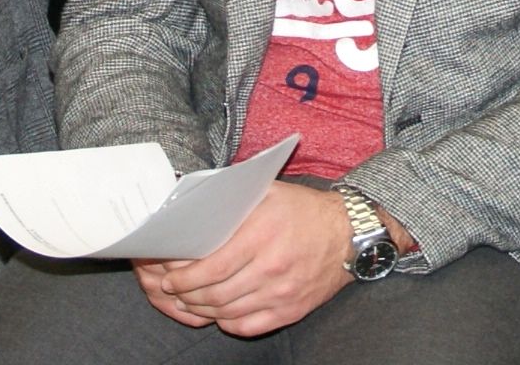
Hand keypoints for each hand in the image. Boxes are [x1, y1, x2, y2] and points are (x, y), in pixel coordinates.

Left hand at [135, 181, 355, 336]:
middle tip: (175, 292)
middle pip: (215, 295)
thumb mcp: (267, 192)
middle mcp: (272, 267)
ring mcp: (282, 292)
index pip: (212, 268)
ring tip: (191, 301)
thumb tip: (194, 210)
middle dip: (187, 296)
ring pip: (228, 313)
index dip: (184, 279)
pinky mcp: (291, 310)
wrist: (348, 233)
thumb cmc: (303, 209)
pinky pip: (249, 326)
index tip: (170, 279)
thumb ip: (232, 201)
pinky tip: (219, 313)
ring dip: (203, 310)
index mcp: (262, 234)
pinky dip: (228, 323)